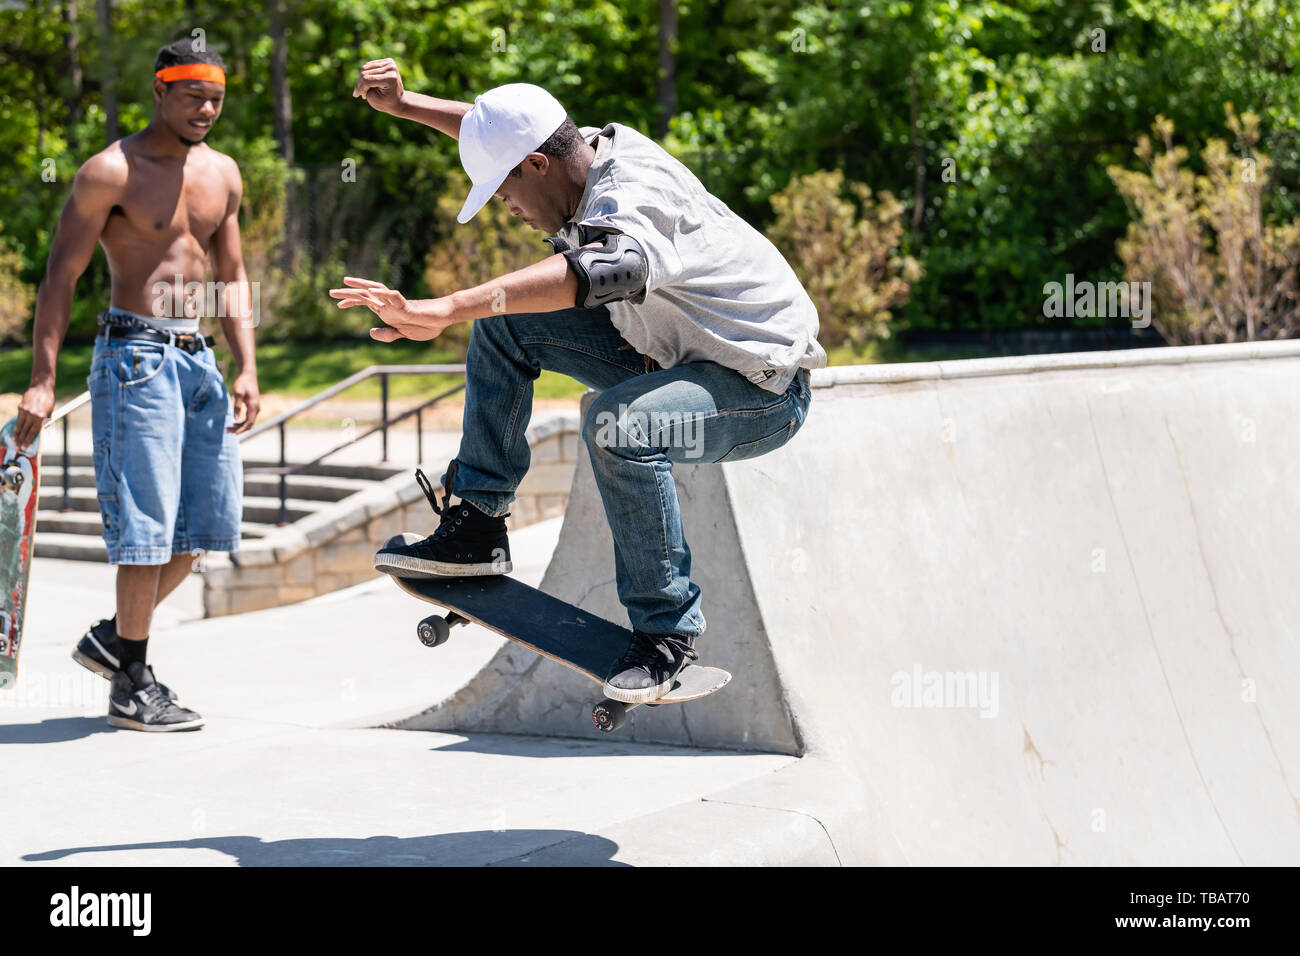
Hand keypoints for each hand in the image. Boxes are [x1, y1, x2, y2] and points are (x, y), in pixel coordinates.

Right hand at [13, 384, 53, 448]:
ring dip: (16, 435)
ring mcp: (25, 411)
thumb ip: (44, 422)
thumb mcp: (50, 412)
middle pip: (25, 431)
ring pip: (20, 426)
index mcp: (41, 418)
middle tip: (17, 448)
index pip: (33, 432)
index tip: (24, 447)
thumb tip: (40, 431)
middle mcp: (33, 415)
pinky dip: (16, 426)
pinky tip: (14, 431)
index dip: (28, 441)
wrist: (41, 387)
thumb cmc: (48, 400)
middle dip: (21, 440)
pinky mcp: (21, 407)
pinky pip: (18, 419)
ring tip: (14, 442)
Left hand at [228, 370, 259, 434]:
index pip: (249, 422)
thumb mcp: (238, 393)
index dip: (242, 429)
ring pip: (249, 421)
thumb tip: (235, 418)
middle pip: (249, 424)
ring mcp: (256, 408)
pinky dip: (242, 422)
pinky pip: (249, 418)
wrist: (249, 375)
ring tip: (229, 427)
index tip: (234, 433)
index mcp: (253, 406)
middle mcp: (256, 408)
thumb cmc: (242, 383)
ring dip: (240, 426)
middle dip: (239, 429)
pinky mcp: (253, 406)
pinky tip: (234, 422)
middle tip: (227, 430)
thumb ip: (237, 406)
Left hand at [329, 277, 455, 341]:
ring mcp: (396, 304)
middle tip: (330, 292)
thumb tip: (370, 332)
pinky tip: (371, 292)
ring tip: (345, 281)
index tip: (338, 306)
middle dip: (348, 293)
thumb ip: (388, 334)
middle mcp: (389, 305)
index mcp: (387, 312)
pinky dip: (382, 293)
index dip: (352, 302)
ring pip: (375, 290)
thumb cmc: (426, 324)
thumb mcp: (403, 334)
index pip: (366, 302)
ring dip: (360, 286)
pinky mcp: (407, 305)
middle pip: (365, 295)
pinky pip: (393, 296)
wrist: (444, 318)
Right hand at [353, 58, 404, 114]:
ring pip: (366, 68)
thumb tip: (361, 75)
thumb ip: (365, 89)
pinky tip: (367, 82)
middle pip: (366, 73)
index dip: (360, 88)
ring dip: (361, 79)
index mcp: (390, 78)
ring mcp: (390, 63)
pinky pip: (369, 65)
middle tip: (359, 93)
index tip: (358, 95)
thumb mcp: (374, 100)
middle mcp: (391, 68)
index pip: (367, 80)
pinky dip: (366, 73)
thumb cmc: (387, 103)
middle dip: (360, 84)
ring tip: (363, 89)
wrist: (399, 100)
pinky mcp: (388, 61)